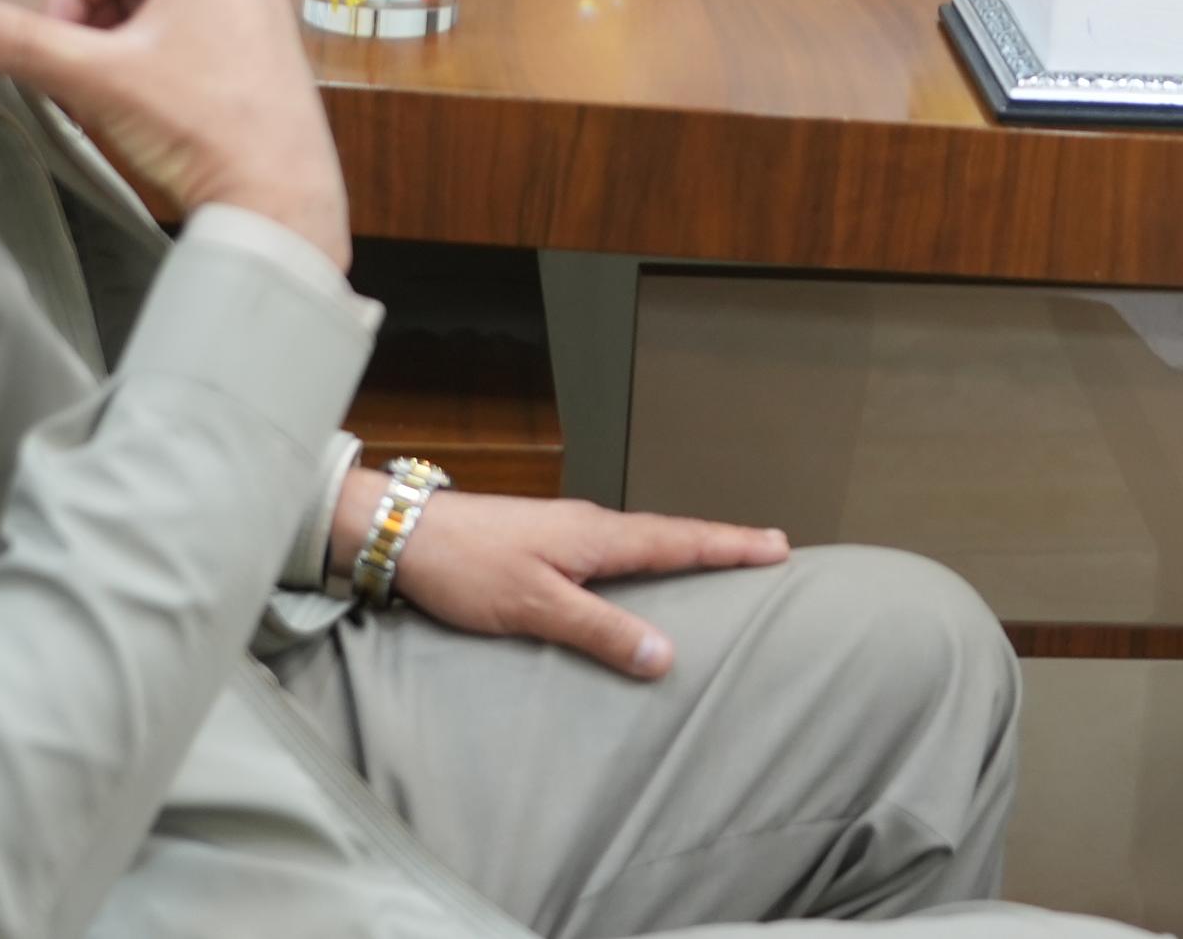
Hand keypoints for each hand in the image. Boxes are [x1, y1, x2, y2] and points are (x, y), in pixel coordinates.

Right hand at [0, 0, 350, 271]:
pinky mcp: (276, 56)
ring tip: (107, 104)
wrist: (277, 200)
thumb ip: (18, 43)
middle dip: (92, 30)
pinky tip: (149, 115)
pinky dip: (161, 66)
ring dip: (121, 52)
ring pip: (165, 13)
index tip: (55, 54)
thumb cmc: (192, 124)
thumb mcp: (93, 78)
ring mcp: (267, 14)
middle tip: (77, 85)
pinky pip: (200, 39)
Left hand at [338, 476, 787, 678]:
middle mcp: (589, 527)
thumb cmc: (467, 566)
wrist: (404, 533)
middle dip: (719, 544)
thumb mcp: (535, 606)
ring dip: (683, 549)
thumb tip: (666, 655)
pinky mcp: (544, 546)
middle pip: (669, 535)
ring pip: (640, 542)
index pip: (679, 540)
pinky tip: (640, 577)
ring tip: (719, 562)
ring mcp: (566, 533)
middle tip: (768, 551)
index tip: (779, 546)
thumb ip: (599, 631)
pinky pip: (613, 552)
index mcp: (596, 536)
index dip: (729, 546)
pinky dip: (645, 559)